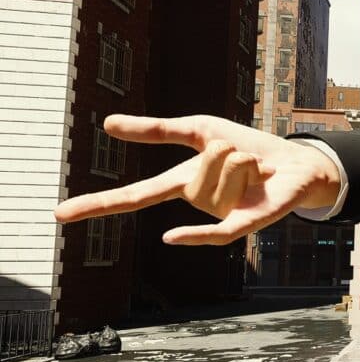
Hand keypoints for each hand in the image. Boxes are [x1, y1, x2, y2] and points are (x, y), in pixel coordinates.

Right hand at [54, 115, 341, 245]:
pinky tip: (169, 237)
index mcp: (182, 183)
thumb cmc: (248, 147)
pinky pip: (217, 233)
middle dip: (222, 152)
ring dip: (243, 163)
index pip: (135, 197)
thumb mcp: (199, 129)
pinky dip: (195, 235)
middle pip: (198, 171)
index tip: (60, 214)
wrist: (298, 163)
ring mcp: (220, 217)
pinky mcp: (247, 225)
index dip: (98, 205)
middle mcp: (197, 204)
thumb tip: (107, 123)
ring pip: (221, 179)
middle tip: (242, 153)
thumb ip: (156, 130)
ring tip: (257, 169)